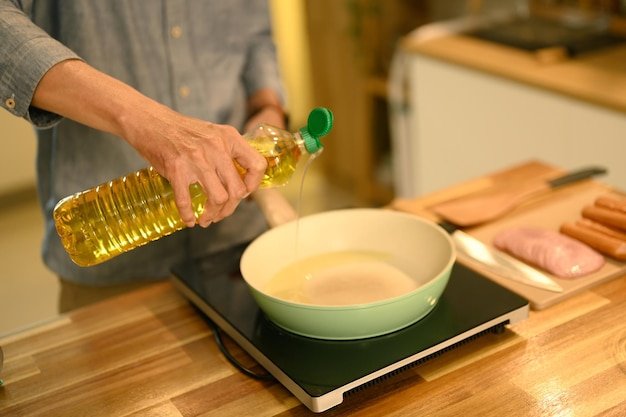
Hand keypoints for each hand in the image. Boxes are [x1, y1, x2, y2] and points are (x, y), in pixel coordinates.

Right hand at [32, 60, 267, 227]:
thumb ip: (225, 155)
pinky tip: (187, 219)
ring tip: (202, 219)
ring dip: (211, 216)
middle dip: (228, 210)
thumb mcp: (208, 137)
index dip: (253, 188)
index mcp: (228, 137)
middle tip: (216, 216)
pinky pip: (189, 199)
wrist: (141, 117)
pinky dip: (189, 213)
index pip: (257, 168)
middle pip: (236, 191)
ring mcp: (196, 156)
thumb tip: (240, 186)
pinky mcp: (175, 165)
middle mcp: (216, 145)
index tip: (241, 197)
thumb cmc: (175, 131)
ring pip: (217, 198)